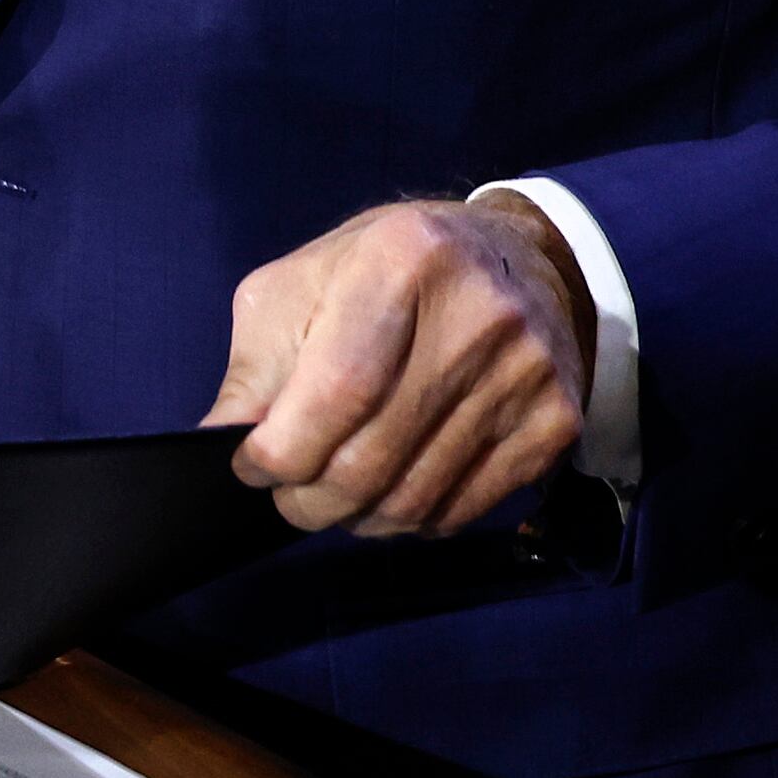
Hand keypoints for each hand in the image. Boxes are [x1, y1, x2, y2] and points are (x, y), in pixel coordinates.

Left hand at [208, 194, 588, 537]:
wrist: (518, 256)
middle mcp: (478, 316)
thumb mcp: (306, 282)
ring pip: (419, 495)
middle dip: (312, 497)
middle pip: (376, 454)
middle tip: (287, 500)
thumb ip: (259, 362)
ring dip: (359, 517)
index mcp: (403, 260)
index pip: (338, 390)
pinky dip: (413, 520)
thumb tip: (222, 440)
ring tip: (333, 501)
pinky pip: (465, 508)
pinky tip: (390, 497)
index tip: (251, 468)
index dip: (284, 449)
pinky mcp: (555, 423)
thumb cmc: (389, 268)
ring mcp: (527, 374)